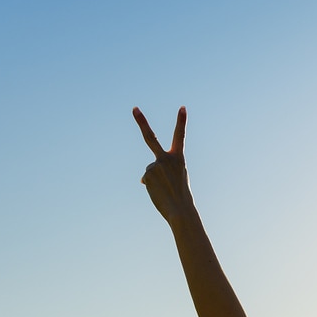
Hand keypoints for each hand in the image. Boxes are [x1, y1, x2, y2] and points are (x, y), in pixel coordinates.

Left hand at [133, 106, 194, 222]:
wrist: (180, 209)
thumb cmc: (182, 196)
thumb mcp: (175, 180)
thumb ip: (161, 173)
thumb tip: (143, 178)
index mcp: (179, 159)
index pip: (180, 136)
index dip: (181, 121)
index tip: (183, 107)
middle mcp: (166, 158)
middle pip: (150, 137)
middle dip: (141, 122)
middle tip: (134, 108)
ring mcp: (155, 165)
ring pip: (150, 171)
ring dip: (156, 181)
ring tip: (166, 190)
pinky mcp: (147, 174)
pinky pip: (147, 179)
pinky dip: (152, 186)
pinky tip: (159, 192)